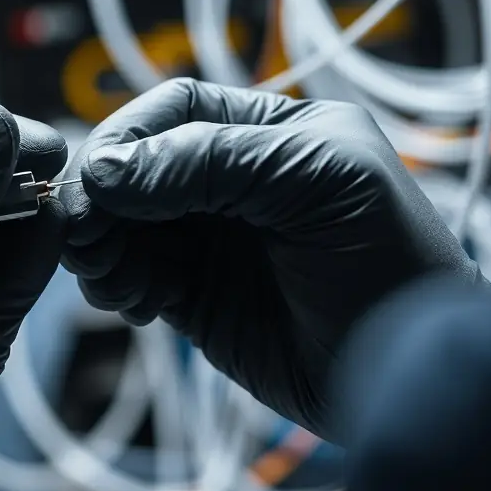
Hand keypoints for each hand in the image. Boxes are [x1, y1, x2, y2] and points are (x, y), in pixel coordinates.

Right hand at [58, 79, 482, 438]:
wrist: (405, 379)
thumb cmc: (385, 266)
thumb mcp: (316, 182)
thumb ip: (211, 161)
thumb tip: (107, 169)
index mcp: (272, 132)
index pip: (177, 110)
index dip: (128, 138)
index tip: (98, 180)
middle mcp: (234, 179)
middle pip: (136, 167)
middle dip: (103, 199)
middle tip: (85, 238)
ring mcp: (209, 237)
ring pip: (123, 222)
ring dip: (102, 246)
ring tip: (113, 281)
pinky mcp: (191, 293)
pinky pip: (130, 273)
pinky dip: (116, 284)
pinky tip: (136, 305)